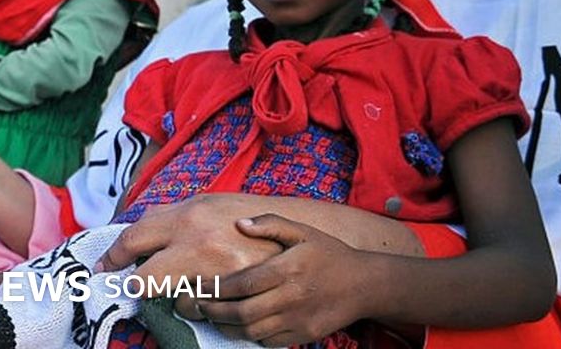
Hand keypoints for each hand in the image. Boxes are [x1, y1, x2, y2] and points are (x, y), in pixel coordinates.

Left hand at [95, 194, 282, 311]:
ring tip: (189, 289)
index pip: (134, 239)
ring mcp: (218, 275)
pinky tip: (212, 298)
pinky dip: (204, 310)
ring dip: (176, 300)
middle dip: (138, 286)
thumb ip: (172, 214)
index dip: (113, 257)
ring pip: (175, 304)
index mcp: (190, 216)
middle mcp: (200, 245)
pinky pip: (203, 315)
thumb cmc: (250, 214)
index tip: (104, 268)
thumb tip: (138, 226)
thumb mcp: (209, 201)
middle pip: (144, 281)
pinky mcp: (235, 298)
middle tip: (136, 286)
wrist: (300, 234)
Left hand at [194, 214, 370, 346]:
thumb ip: (271, 223)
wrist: (363, 284)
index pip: (242, 284)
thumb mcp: (303, 231)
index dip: (216, 289)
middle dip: (213, 312)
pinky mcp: (302, 335)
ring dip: (225, 327)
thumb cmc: (329, 254)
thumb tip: (239, 224)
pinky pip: (267, 342)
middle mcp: (292, 296)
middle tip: (197, 306)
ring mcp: (297, 319)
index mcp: (289, 268)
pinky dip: (248, 336)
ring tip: (212, 317)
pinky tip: (238, 326)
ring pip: (251, 332)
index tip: (200, 287)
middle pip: (241, 312)